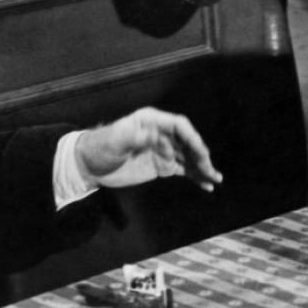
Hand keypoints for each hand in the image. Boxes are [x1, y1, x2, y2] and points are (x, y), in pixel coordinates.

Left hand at [75, 107, 222, 192]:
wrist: (91, 164)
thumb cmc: (102, 146)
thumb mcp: (115, 139)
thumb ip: (134, 135)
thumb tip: (152, 135)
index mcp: (152, 121)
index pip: (179, 125)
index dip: (191, 137)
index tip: (200, 151)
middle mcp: (162, 134)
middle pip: (188, 142)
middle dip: (201, 155)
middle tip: (209, 170)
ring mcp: (164, 151)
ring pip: (189, 157)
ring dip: (203, 167)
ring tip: (215, 179)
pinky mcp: (163, 166)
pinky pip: (183, 170)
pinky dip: (195, 177)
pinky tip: (206, 186)